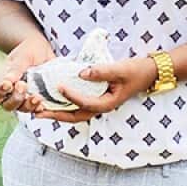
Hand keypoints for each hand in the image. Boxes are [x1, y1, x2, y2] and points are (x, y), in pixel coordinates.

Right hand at [0, 36, 54, 113]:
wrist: (45, 50)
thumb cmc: (29, 52)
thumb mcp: (23, 57)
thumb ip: (16, 68)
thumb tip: (7, 80)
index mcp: (4, 83)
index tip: (7, 85)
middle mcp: (13, 93)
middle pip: (8, 105)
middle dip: (15, 99)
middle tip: (23, 85)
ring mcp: (26, 97)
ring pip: (23, 109)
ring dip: (28, 105)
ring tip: (36, 97)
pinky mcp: (39, 99)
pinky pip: (38, 109)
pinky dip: (40, 108)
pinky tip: (43, 105)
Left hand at [32, 56, 158, 123]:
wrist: (149, 72)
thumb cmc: (137, 71)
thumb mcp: (121, 69)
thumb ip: (102, 71)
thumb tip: (81, 72)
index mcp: (108, 103)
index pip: (85, 103)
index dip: (71, 96)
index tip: (59, 86)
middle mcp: (102, 107)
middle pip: (75, 116)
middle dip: (56, 115)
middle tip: (38, 112)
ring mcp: (99, 104)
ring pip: (75, 113)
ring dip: (58, 113)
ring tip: (41, 109)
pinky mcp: (97, 98)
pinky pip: (78, 105)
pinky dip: (65, 105)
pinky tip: (54, 100)